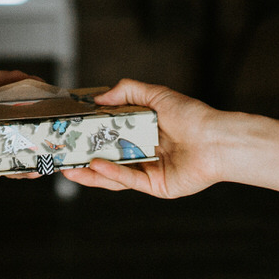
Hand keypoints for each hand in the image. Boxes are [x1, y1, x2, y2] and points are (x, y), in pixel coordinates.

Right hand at [63, 79, 228, 200]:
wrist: (216, 140)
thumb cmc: (192, 115)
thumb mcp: (155, 95)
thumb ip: (126, 92)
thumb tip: (98, 97)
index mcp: (143, 130)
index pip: (110, 133)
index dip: (90, 133)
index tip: (69, 131)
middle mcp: (144, 151)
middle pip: (107, 156)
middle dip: (83, 157)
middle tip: (61, 155)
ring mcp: (148, 170)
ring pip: (113, 173)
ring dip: (90, 172)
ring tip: (68, 168)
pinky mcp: (155, 186)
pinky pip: (129, 180)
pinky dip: (110, 174)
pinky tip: (94, 166)